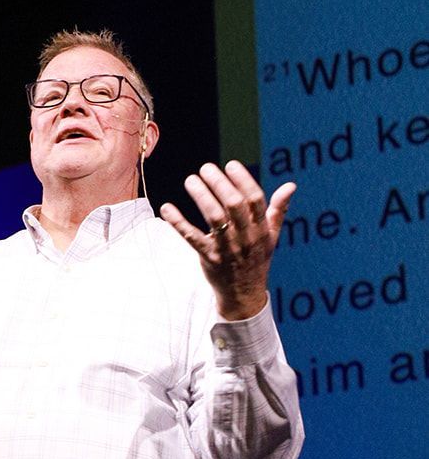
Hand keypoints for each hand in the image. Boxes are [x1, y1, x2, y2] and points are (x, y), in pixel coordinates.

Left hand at [159, 160, 295, 320]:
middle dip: (219, 184)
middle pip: (234, 205)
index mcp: (262, 229)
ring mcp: (227, 248)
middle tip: (205, 168)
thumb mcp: (272, 236)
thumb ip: (279, 209)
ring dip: (201, 196)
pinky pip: (192, 238)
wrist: (244, 295)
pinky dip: (178, 222)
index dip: (243, 180)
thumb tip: (291, 185)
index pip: (255, 200)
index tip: (230, 164)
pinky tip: (167, 207)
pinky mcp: (209, 258)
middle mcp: (246, 237)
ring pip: (214, 218)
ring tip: (191, 180)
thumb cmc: (256, 259)